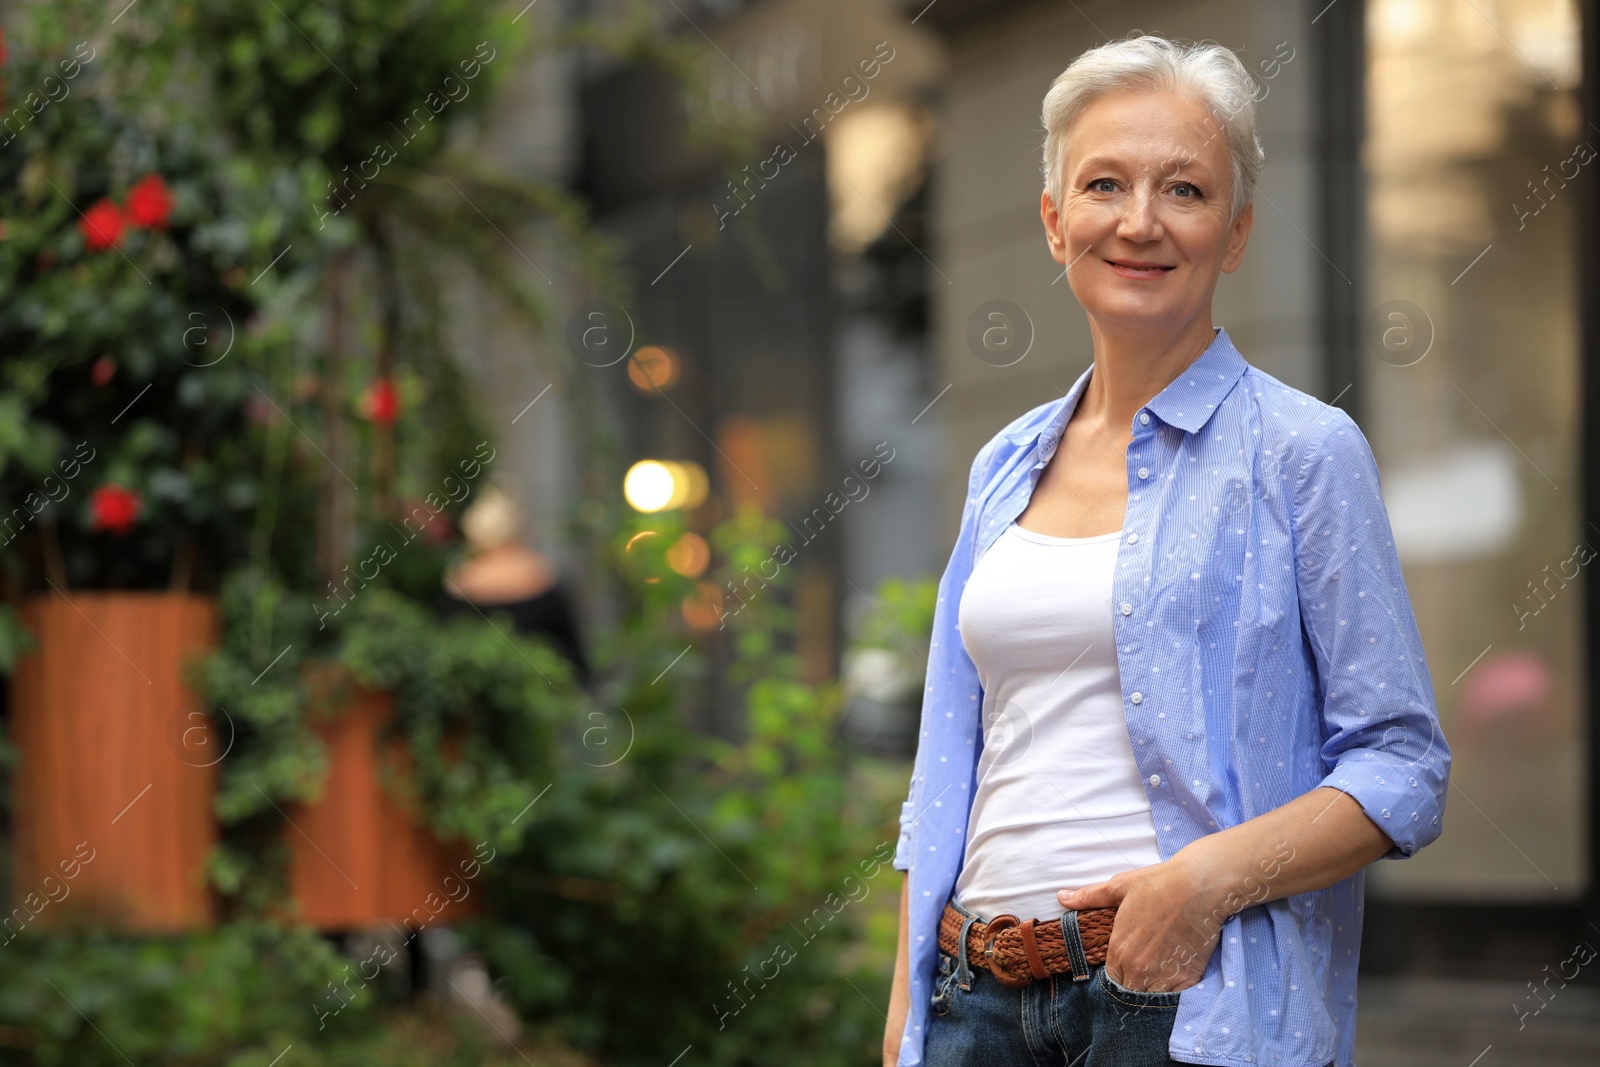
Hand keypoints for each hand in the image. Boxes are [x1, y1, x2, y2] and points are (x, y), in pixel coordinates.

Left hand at [1057, 854, 1227, 992]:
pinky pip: (1177, 996)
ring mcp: (1163, 975)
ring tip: (1161, 971)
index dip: (1118, 973)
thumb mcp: (1119, 887)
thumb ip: (1089, 897)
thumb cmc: (1158, 883)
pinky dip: (1176, 991)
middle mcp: (1138, 968)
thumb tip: (1061, 897)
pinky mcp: (1188, 977)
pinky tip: (1178, 973)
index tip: (1128, 964)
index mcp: (1119, 950)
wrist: (1199, 885)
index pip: (1111, 978)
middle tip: (1147, 967)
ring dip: (1154, 989)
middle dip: (1134, 983)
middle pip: (1130, 991)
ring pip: (1152, 997)